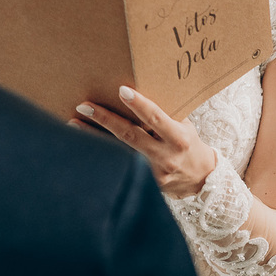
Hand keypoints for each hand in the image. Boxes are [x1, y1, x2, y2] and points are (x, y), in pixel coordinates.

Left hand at [75, 86, 216, 198]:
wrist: (201, 179)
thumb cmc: (189, 144)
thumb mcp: (183, 125)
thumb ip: (163, 113)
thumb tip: (136, 92)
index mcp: (178, 138)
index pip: (156, 118)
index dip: (139, 104)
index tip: (122, 90)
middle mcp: (166, 156)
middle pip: (129, 135)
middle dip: (104, 119)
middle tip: (83, 106)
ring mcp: (154, 173)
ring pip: (119, 152)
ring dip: (94, 137)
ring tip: (73, 123)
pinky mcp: (145, 184)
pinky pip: (122, 165)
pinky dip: (104, 154)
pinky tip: (86, 146)